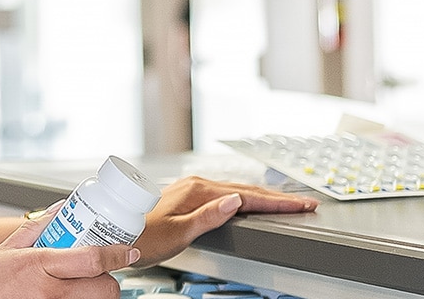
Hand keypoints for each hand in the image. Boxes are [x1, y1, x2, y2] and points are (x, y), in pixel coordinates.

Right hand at [0, 203, 137, 298]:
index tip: (129, 251)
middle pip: (103, 288)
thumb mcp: (5, 250)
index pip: (91, 259)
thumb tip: (61, 209)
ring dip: (96, 296)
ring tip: (81, 287)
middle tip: (100, 274)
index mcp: (37, 265)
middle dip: (109, 281)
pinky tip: (68, 297)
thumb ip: (36, 228)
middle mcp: (48, 292)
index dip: (117, 254)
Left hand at [135, 176, 318, 264]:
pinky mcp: (187, 196)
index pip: (247, 197)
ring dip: (263, 197)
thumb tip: (236, 201)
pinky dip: (245, 198)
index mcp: (197, 191)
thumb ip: (209, 217)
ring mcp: (191, 189)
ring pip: (236, 191)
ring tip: (286, 202)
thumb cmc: (143, 237)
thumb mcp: (178, 233)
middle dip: (277, 197)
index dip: (277, 202)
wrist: (118, 233)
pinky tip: (250, 202)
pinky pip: (224, 194)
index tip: (302, 205)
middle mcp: (195, 185)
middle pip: (245, 190)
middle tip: (304, 203)